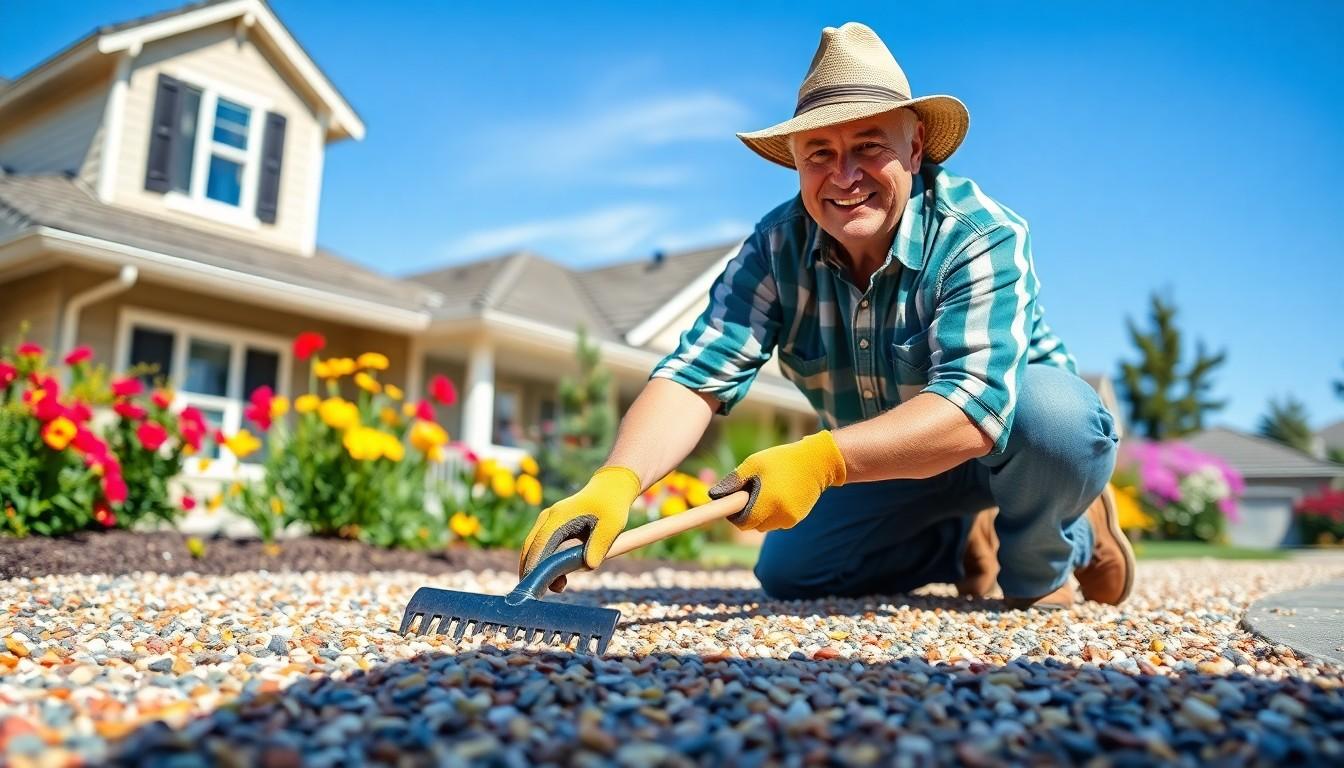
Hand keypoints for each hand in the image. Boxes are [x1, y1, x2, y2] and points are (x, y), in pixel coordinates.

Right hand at [518, 466, 641, 591]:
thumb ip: (600, 545)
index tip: (534, 586)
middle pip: (530, 548)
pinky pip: (542, 547)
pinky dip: (544, 562)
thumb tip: (588, 566)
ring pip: (534, 548)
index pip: (539, 545)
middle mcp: (548, 518)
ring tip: (556, 587)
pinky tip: (557, 577)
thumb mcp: (612, 525)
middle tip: (538, 594)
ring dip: (538, 568)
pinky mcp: (553, 527)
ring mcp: (548, 522)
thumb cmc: (612, 506)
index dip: (534, 567)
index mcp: (558, 517)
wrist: (611, 488)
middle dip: (531, 571)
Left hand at [708, 431, 846, 531]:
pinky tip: (779, 494)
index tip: (733, 502)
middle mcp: (780, 515)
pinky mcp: (797, 518)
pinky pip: (777, 521)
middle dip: (747, 513)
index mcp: (767, 502)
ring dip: (760, 513)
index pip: (742, 522)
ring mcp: (790, 519)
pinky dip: (773, 512)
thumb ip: (733, 481)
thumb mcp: (754, 464)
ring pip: (765, 525)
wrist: (817, 462)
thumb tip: (713, 495)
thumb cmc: (782, 460)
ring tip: (766, 490)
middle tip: (749, 492)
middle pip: (753, 525)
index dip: (734, 514)